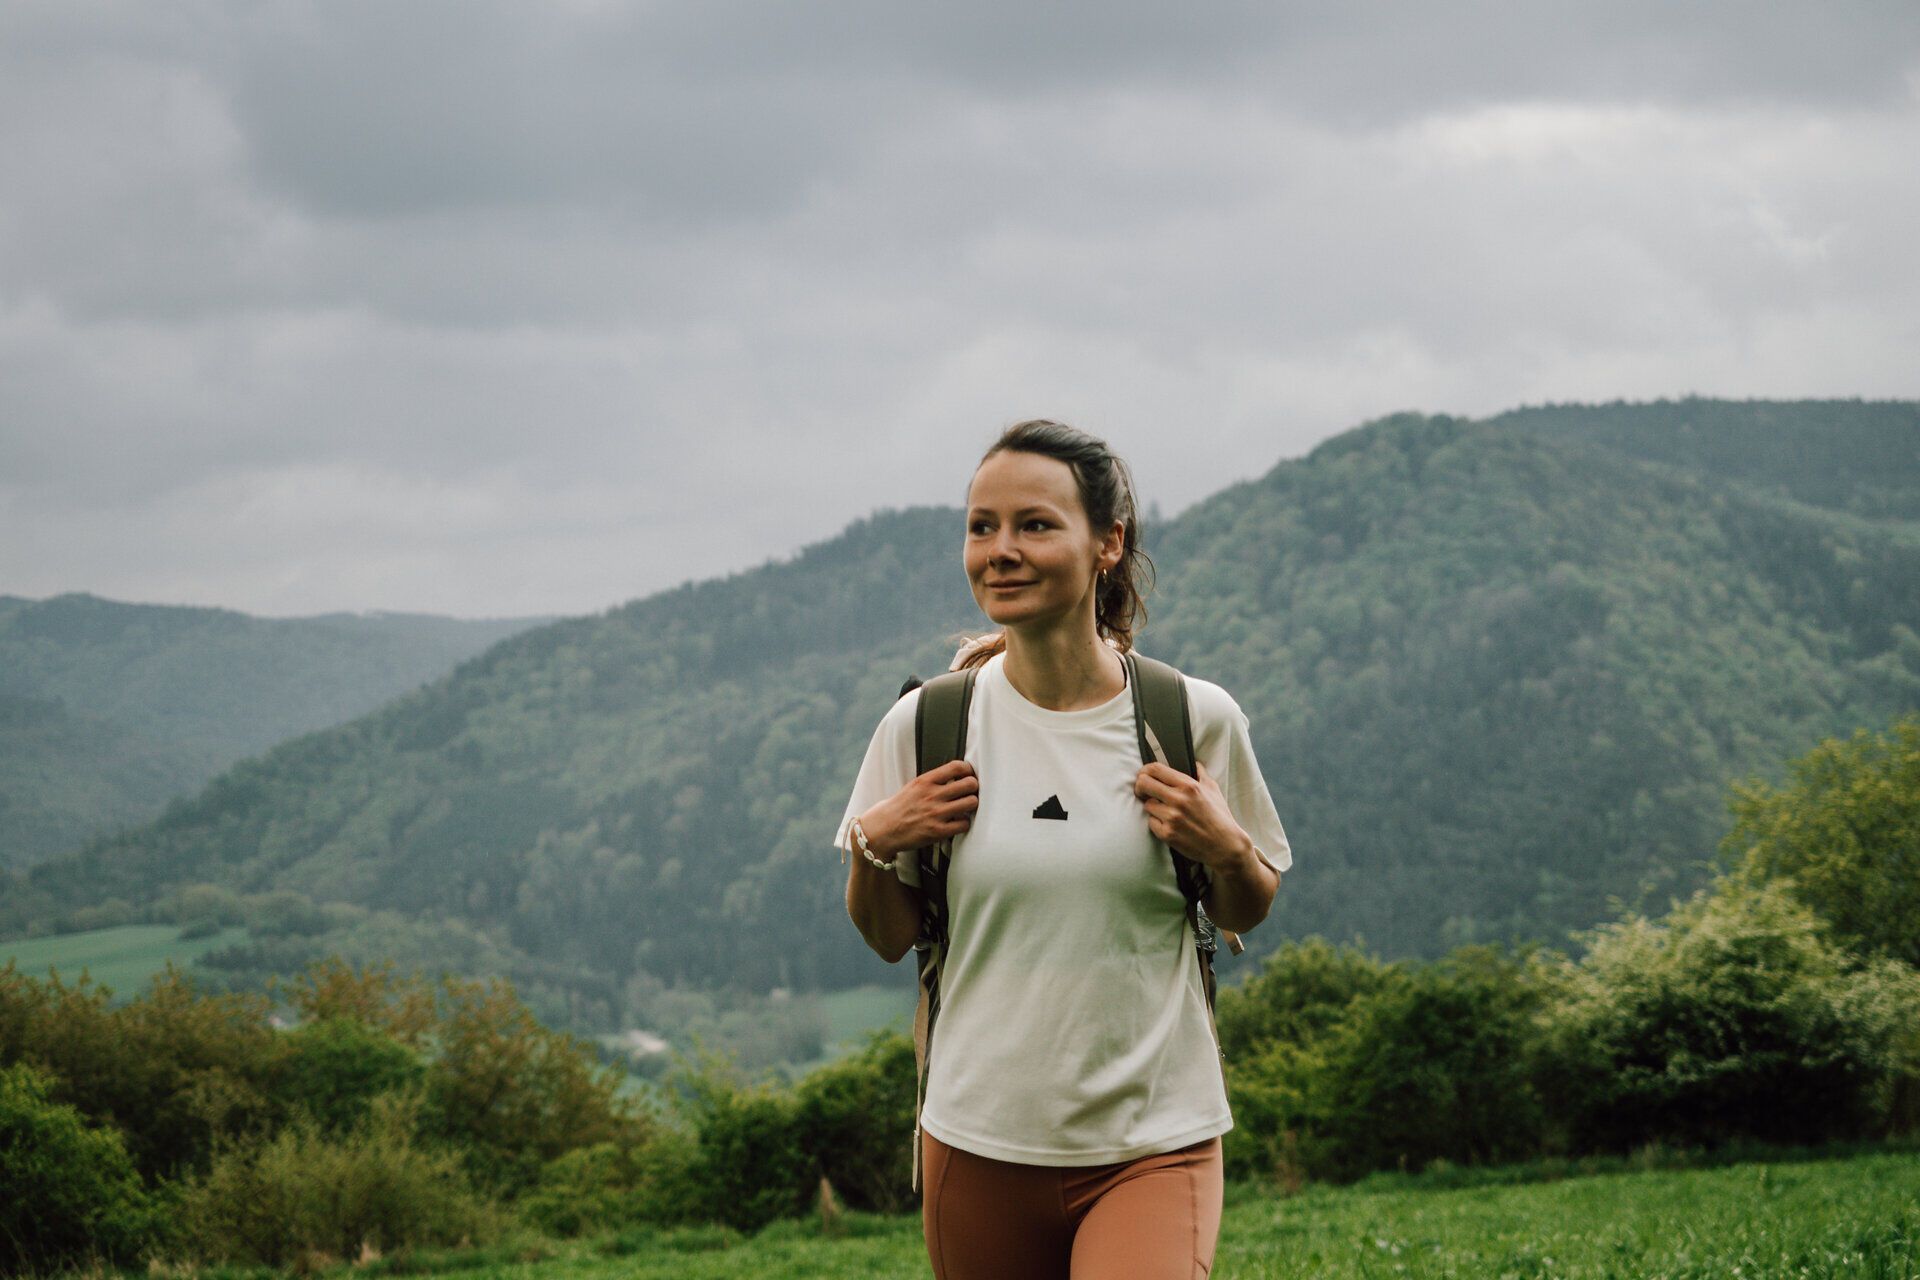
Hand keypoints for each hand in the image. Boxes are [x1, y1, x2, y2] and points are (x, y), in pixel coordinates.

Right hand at [860, 761, 978, 857]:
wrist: (883, 829)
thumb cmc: (900, 807)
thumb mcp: (914, 786)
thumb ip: (934, 780)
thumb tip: (957, 775)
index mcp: (925, 781)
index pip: (957, 767)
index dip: (968, 770)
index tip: (969, 775)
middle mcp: (932, 795)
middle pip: (969, 784)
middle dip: (973, 787)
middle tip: (970, 792)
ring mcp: (936, 813)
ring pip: (971, 802)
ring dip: (971, 805)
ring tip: (965, 807)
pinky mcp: (938, 831)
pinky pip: (964, 824)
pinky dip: (964, 823)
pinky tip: (958, 822)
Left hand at [1134, 760, 1253, 870]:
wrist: (1225, 845)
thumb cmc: (1220, 816)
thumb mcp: (1213, 789)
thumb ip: (1201, 773)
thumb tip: (1194, 763)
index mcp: (1189, 785)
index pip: (1155, 769)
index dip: (1144, 770)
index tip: (1144, 775)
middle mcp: (1179, 799)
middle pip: (1144, 784)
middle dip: (1140, 787)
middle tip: (1144, 792)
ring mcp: (1172, 817)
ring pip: (1147, 805)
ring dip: (1153, 807)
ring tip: (1165, 812)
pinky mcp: (1167, 834)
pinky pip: (1151, 823)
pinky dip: (1157, 823)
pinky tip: (1169, 825)